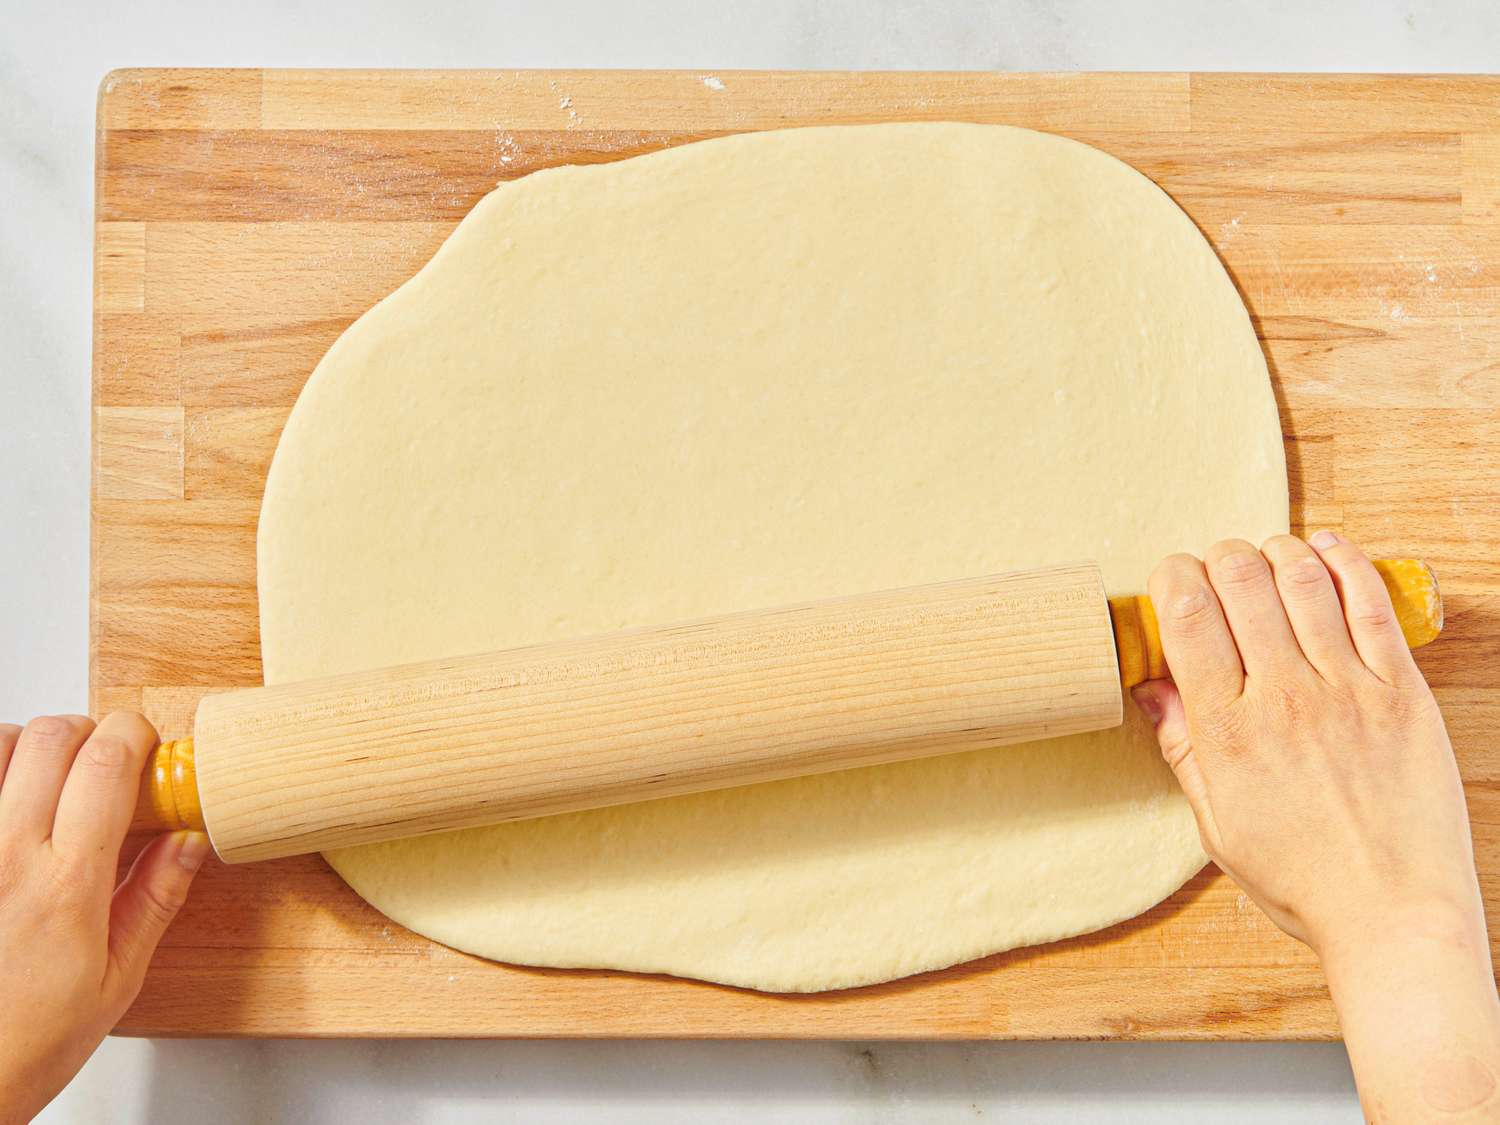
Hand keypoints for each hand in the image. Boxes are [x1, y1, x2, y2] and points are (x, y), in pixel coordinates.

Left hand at [0, 713, 207, 1124]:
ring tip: (48, 780)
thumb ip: (154, 899)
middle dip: (91, 734)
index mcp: (66, 886)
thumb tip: (190, 840)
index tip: (149, 751)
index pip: (109, 763)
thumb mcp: (115, 980)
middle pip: (54, 737)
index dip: (136, 735)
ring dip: (31, 747)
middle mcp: (7, 857)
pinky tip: (8, 804)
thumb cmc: (21, 1043)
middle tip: (106, 765)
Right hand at [1134, 532, 1499, 1120]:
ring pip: (1302, 579)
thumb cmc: (1303, 881)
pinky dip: (1347, 562)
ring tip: (1268, 555)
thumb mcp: (1216, 823)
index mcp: (1226, 731)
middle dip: (1219, 557)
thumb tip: (1150, 688)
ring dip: (1276, 550)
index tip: (1173, 579)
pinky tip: (1327, 548)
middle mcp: (1282, 697)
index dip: (1172, 577)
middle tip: (1219, 568)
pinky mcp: (1401, 691)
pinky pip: (1371, 604)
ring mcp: (1346, 689)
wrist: (1394, 915)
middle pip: (1239, 581)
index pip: (1187, 615)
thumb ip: (1183, 747)